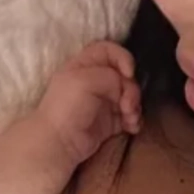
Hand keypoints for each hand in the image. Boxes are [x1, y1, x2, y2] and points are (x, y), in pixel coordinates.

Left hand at [35, 41, 141, 165]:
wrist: (59, 143)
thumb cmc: (67, 107)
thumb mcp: (85, 81)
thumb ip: (110, 76)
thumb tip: (124, 85)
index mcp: (84, 66)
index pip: (108, 51)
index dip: (122, 57)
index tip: (128, 73)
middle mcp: (95, 81)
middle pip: (123, 76)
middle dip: (131, 89)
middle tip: (127, 105)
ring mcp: (103, 102)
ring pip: (129, 96)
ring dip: (134, 106)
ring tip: (130, 119)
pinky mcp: (109, 122)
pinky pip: (129, 115)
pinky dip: (134, 120)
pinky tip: (131, 127)